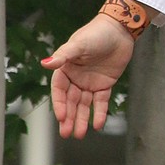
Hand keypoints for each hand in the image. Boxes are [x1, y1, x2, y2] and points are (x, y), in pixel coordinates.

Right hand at [42, 15, 135, 138]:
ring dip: (82, 119)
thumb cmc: (96, 33)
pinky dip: (100, 112)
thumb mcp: (78, 45)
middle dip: (69, 117)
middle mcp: (76, 77)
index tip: (62, 117)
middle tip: (67, 133)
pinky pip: (101, 101)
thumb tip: (44, 63)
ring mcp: (90, 81)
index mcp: (65, 68)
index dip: (59, 104)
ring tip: (80, 134)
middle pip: (70, 101)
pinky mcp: (105, 84)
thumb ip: (62, 56)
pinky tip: (98, 125)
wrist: (120, 30)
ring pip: (84, 104)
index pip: (59, 90)